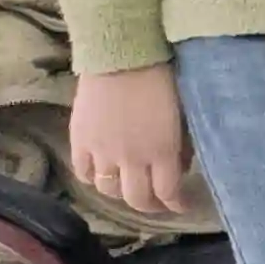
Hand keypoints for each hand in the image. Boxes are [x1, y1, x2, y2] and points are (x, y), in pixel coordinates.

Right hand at [71, 66, 191, 217]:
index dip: (175, 205)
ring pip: (109, 190)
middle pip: (137, 199)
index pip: (168, 192)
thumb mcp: (185, 113)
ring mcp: (102, 153)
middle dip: (151, 206)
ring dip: (122, 193)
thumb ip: (181, 144)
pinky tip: (101, 175)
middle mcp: (131, 159)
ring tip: (130, 188)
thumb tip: (180, 166)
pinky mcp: (79, 142)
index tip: (181, 206)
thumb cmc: (163, 78)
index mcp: (162, 151)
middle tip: (158, 203)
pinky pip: (84, 173)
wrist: (122, 57)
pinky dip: (93, 179)